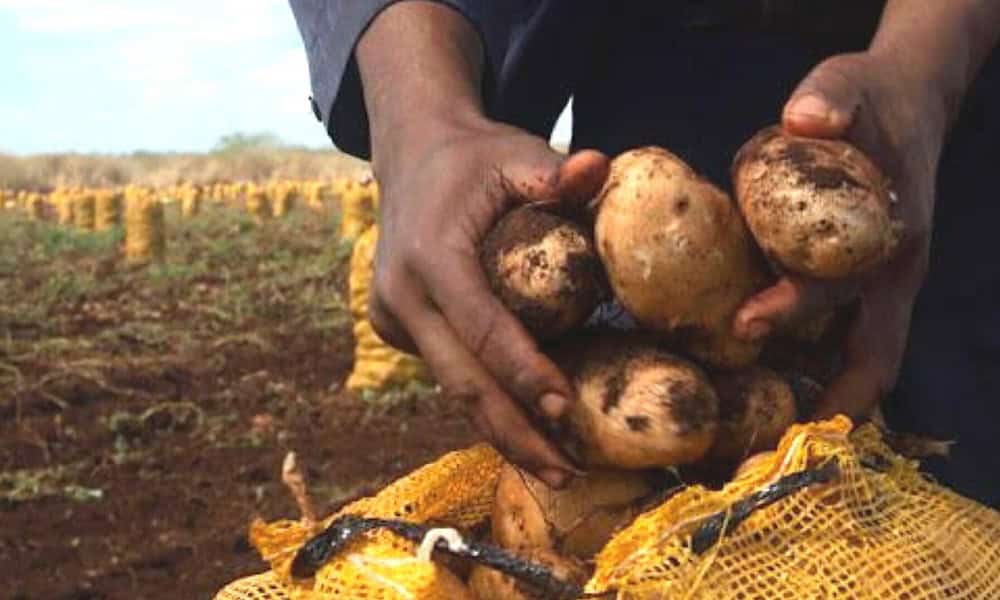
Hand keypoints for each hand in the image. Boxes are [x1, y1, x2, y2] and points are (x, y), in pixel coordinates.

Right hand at [371, 115, 608, 486]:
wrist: (410, 155)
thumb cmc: (473, 158)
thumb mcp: (515, 154)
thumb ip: (556, 171)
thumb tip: (602, 166)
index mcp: (429, 256)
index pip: (482, 327)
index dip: (522, 372)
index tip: (565, 408)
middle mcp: (401, 295)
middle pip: (462, 381)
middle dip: (515, 431)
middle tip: (567, 473)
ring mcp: (392, 317)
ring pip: (452, 386)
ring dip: (501, 429)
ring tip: (553, 469)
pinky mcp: (395, 327)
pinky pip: (446, 371)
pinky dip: (483, 401)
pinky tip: (522, 429)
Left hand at [733, 51, 943, 419]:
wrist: (906, 101)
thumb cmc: (872, 99)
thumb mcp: (850, 84)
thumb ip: (829, 97)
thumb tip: (805, 119)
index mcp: (888, 239)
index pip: (847, 292)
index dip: (799, 313)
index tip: (749, 326)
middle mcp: (884, 275)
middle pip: (854, 349)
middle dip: (811, 389)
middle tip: (751, 423)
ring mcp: (870, 285)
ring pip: (846, 354)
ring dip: (811, 391)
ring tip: (755, 431)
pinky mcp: (846, 280)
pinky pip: (828, 330)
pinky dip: (801, 357)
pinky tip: (752, 375)